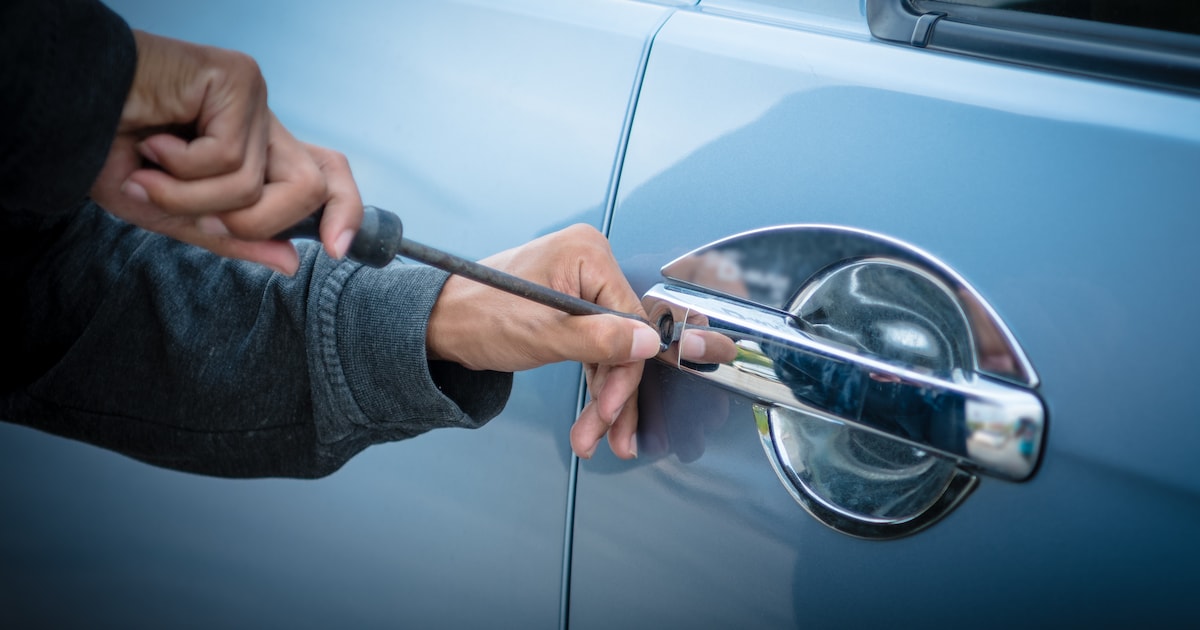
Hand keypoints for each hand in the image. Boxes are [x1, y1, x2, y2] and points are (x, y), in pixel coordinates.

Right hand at [88, 31, 360, 274]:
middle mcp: (262, 124)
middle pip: (313, 185)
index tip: (336, 249)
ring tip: (154, 174)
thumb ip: (232, 239)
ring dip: (197, 200)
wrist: (64, 113)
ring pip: (261, 184)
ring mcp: (253, 100)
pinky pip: (230, 157)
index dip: (346, 209)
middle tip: (203, 219)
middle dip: (256, 223)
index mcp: (256, 153)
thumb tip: (291, 262)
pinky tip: (153, 143)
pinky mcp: (237, 79)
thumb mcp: (174, 216)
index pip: (327, 175)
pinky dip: (182, 168)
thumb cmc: (109, 153)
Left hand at [426, 224, 661, 459]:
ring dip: (604, 397)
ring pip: (608, 351)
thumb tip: (648, 343)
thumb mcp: (544, 334)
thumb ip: (601, 340)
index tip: (614, 410)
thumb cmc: (477, 315)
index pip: (629, 321)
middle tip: (606, 433)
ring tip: (592, 435)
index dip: (624, 372)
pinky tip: (593, 414)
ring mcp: (579, 285)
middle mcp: (588, 264)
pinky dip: (592, 382)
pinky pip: (592, 347)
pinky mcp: (569, 307)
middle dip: (613, 394)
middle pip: (620, 339)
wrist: (437, 322)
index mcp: (588, 255)